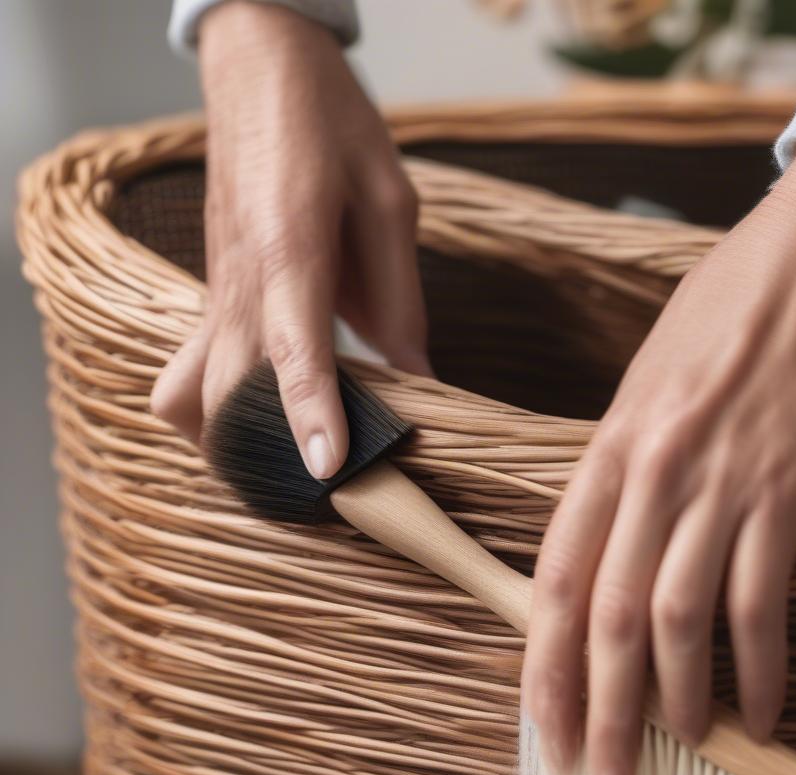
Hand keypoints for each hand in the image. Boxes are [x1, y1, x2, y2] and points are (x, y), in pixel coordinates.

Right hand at [151, 1, 429, 475]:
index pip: (294, 350)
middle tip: (328, 494)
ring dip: (228, 444)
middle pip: (228, 395)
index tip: (328, 470)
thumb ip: (400, 301)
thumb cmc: (330, 122)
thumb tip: (419, 382)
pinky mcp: (210, 297)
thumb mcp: (390, 202)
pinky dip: (211, 413)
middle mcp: (239, 282)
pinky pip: (185, 374)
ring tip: (284, 467)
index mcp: (290, 248)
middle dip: (268, 457)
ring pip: (188, 397)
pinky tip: (257, 419)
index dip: (310, 415)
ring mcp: (214, 293)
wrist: (259, 67)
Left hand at [521, 146, 795, 774]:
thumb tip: (614, 545)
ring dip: (676, 704)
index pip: (553, 578)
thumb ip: (624, 465)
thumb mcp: (648, 381)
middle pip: (604, 619)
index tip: (543, 731)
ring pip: (673, 621)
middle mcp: (649, 474)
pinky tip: (761, 713)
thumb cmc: (728, 309)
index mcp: (605, 448)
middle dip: (599, 715)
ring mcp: (716, 483)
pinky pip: (760, 600)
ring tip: (681, 756)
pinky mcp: (787, 489)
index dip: (541, 667)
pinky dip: (759, 668)